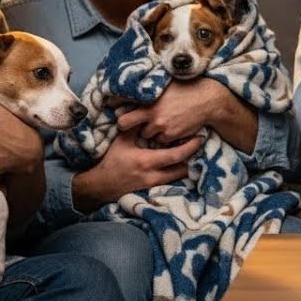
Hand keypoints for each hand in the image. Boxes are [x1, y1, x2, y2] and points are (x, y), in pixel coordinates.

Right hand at [72, 131, 204, 211]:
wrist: (100, 185)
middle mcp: (153, 176)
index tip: (199, 138)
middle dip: (192, 159)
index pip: (176, 155)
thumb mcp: (122, 140)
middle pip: (182, 170)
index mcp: (147, 161)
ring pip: (177, 178)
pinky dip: (175, 174)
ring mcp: (153, 186)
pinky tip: (177, 166)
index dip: (191, 147)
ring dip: (184, 167)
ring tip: (188, 156)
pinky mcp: (151, 191)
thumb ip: (135, 126)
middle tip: (196, 147)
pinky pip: (170, 183)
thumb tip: (145, 109)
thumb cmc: (111, 160)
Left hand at [116, 78, 229, 144]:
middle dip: (124, 123)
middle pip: (123, 123)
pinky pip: (159, 140)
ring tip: (158, 123)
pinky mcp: (169, 136)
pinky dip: (163, 136)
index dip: (115, 105)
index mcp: (147, 97)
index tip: (112, 106)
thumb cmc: (187, 88)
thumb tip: (133, 85)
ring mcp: (159, 125)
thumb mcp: (165, 83)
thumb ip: (149, 86)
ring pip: (144, 133)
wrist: (208, 101)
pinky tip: (171, 127)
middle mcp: (150, 113)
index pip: (120, 102)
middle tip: (129, 122)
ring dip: (148, 130)